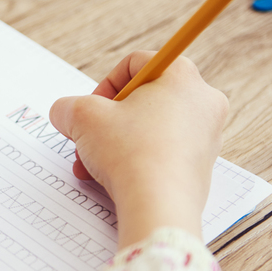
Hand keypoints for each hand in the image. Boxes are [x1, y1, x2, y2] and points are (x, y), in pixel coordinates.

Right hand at [49, 52, 227, 247]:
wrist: (159, 207)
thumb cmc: (130, 154)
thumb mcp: (83, 118)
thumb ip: (68, 107)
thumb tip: (64, 112)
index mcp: (181, 75)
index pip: (135, 63)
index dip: (104, 85)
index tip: (90, 109)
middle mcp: (202, 100)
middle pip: (143, 98)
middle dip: (108, 120)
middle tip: (89, 137)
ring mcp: (206, 135)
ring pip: (150, 128)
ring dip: (115, 143)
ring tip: (92, 164)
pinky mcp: (201, 165)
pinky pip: (162, 152)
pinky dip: (136, 160)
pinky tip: (111, 178)